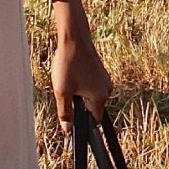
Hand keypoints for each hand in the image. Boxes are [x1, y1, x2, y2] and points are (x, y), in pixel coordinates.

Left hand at [48, 0, 109, 122]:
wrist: (74, 38)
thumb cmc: (68, 63)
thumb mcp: (62, 91)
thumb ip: (65, 113)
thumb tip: (67, 130)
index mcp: (100, 97)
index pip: (94, 120)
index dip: (82, 121)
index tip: (71, 115)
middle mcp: (106, 89)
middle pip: (91, 107)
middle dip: (78, 104)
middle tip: (66, 91)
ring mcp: (104, 79)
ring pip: (90, 95)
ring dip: (78, 93)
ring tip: (68, 79)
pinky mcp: (100, 71)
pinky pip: (90, 85)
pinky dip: (80, 83)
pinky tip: (72, 72)